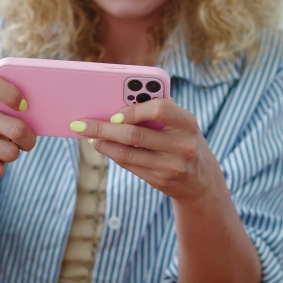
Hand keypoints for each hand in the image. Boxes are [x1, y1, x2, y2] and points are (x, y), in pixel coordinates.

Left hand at [70, 99, 223, 203]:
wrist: (201, 180)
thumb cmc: (183, 140)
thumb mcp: (180, 123)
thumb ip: (158, 110)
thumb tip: (118, 102)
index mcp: (187, 123)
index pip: (159, 109)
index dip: (133, 110)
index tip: (114, 113)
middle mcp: (182, 145)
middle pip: (134, 135)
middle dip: (103, 128)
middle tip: (81, 124)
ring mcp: (171, 166)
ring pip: (127, 153)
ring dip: (102, 144)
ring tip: (88, 136)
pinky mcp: (160, 181)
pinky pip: (129, 165)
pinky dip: (112, 154)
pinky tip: (102, 146)